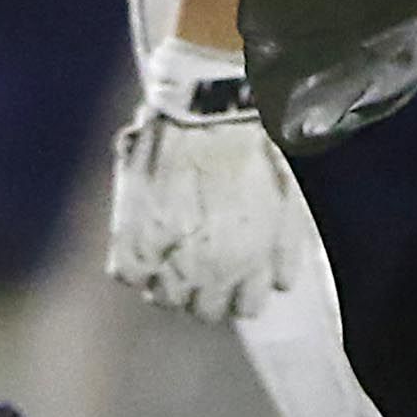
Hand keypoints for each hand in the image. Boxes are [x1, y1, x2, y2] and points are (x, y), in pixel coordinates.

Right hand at [106, 38, 306, 319]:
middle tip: (205, 261)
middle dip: (208, 289)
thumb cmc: (255, 144)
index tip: (239, 272)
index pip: (246, 308)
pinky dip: (135, 263)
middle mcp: (208, 271)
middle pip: (205, 310)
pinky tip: (146, 244)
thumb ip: (284, 252)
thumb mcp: (289, 203)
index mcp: (250, 264)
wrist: (210, 107)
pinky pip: (126, 272)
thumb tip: (278, 281)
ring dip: (170, 281)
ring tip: (173, 253)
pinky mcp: (130, 235)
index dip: (243, 287)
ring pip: (164, 298)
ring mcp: (166, 256)